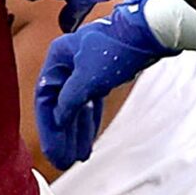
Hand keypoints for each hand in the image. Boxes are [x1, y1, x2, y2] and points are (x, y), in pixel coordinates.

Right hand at [34, 0, 175, 168]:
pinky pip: (90, 104)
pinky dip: (89, 122)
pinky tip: (88, 140)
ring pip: (76, 107)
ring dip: (76, 133)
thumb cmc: (117, 48)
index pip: (45, 99)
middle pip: (60, 106)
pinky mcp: (102, 75)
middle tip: (63, 161)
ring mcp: (85, 70)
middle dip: (63, 136)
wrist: (150, 32)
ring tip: (77, 157)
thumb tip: (58, 119)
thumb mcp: (86, 80)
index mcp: (58, 59)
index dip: (49, 128)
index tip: (53, 151)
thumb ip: (68, 102)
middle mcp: (68, 64)